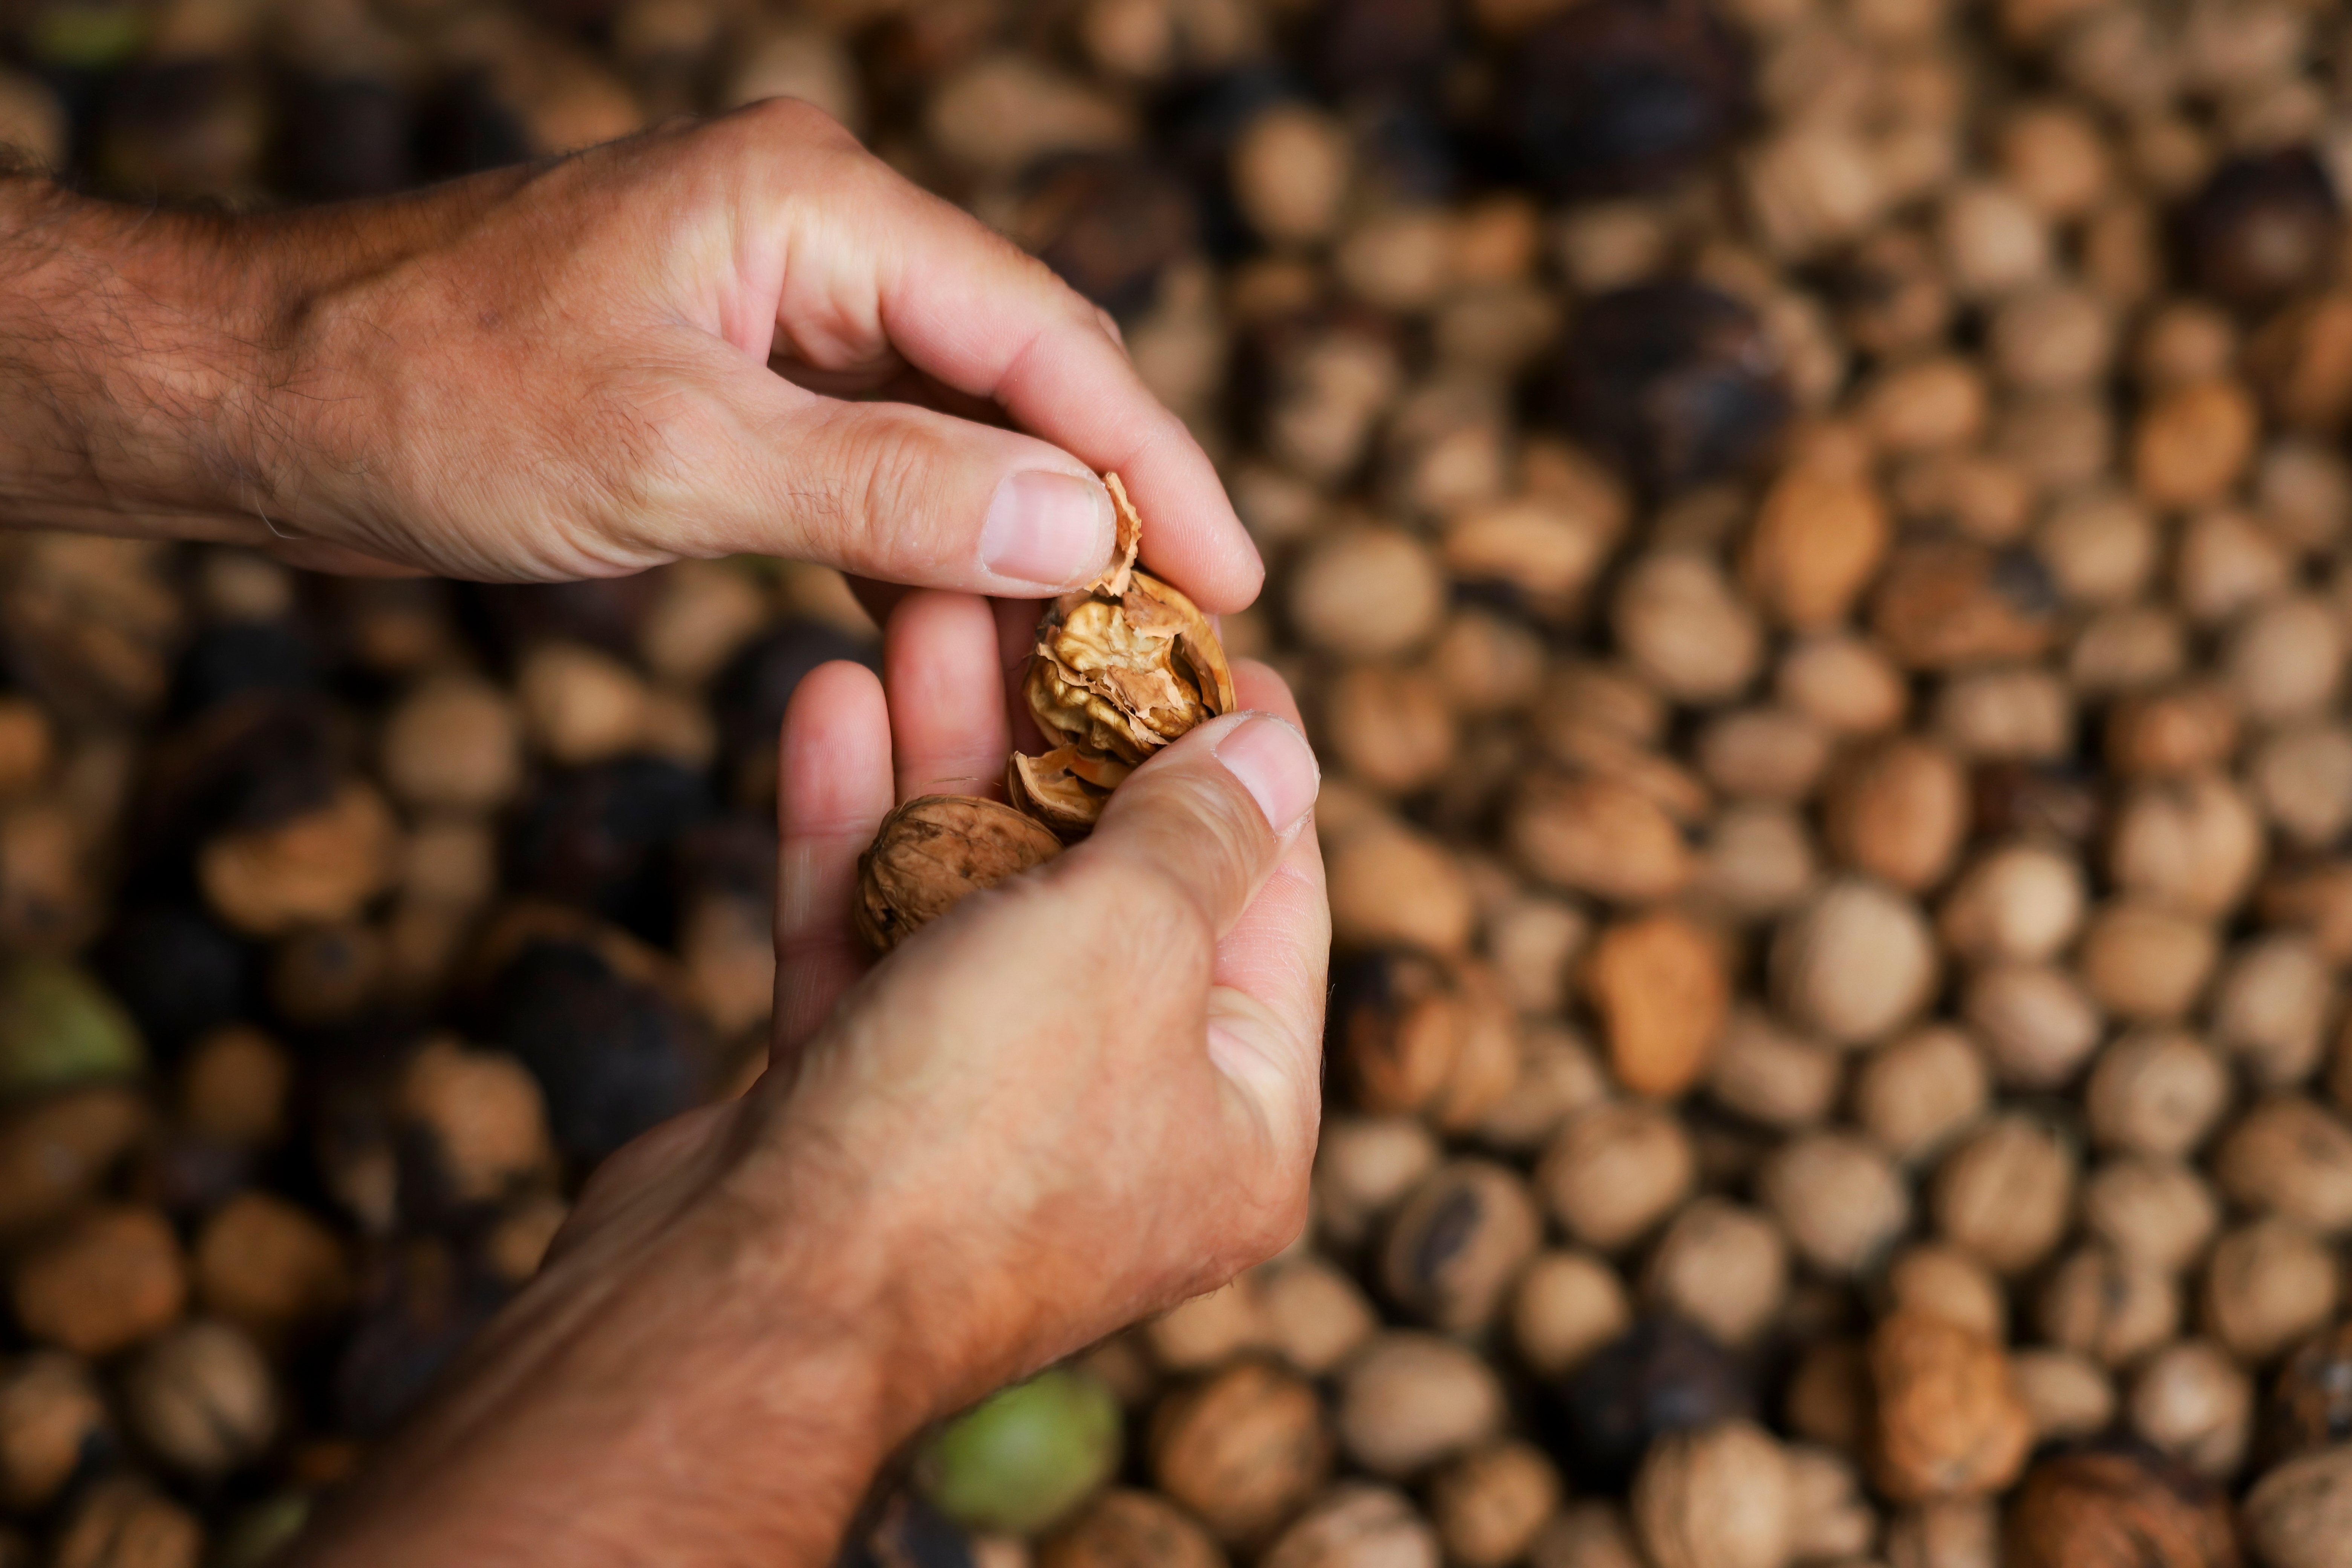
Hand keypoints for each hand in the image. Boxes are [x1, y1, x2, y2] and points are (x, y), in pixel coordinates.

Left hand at [0, 101, 1261, 610]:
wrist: (262, 398)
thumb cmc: (432, 396)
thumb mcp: (673, 456)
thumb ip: (886, 487)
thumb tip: (1080, 525)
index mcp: (816, 208)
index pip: (1042, 338)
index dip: (1151, 465)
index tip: (1235, 581)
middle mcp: (818, 242)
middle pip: (1018, 379)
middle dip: (1105, 511)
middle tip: (1187, 647)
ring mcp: (780, 315)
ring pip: (955, 434)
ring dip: (1020, 549)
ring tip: (1101, 668)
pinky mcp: (741, 389)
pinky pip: (877, 470)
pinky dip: (929, 556)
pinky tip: (979, 642)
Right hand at [290, 593, 1328, 1567]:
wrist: (739, 1312)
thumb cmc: (970, 1132)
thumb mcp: (1131, 946)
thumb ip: (1204, 838)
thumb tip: (1281, 754)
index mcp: (1238, 1121)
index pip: (1271, 898)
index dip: (1240, 753)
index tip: (1204, 632)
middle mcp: (1118, 1121)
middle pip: (1109, 883)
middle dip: (1055, 727)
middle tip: (1027, 589)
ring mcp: (979, 1115)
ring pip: (976, 893)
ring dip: (942, 749)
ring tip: (917, 601)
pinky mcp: (855, 1103)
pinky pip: (874, 939)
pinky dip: (852, 828)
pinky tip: (829, 697)